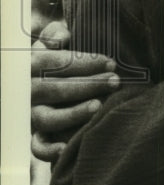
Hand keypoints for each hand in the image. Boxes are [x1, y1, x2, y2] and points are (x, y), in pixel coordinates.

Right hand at [31, 20, 119, 161]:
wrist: (44, 81)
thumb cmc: (54, 59)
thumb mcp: (50, 42)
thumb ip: (54, 33)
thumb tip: (62, 37)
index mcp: (31, 65)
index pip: (56, 63)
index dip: (84, 62)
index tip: (110, 62)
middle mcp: (27, 92)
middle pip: (54, 89)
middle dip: (87, 85)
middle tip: (115, 80)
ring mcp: (30, 114)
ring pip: (46, 119)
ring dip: (73, 113)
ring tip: (99, 106)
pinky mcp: (36, 135)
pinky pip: (37, 147)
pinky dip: (50, 150)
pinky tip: (68, 148)